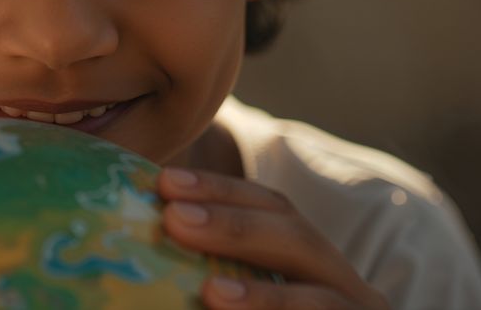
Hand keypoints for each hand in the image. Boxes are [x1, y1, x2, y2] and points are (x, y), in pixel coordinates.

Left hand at [159, 168, 390, 308]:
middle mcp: (347, 287)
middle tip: (173, 217)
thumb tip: (134, 245)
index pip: (272, 207)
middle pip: (298, 238)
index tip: (164, 182)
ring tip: (210, 293)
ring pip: (322, 301)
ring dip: (267, 296)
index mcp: (312, 263)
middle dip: (235, 225)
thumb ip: (210, 280)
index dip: (222, 190)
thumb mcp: (234, 297)